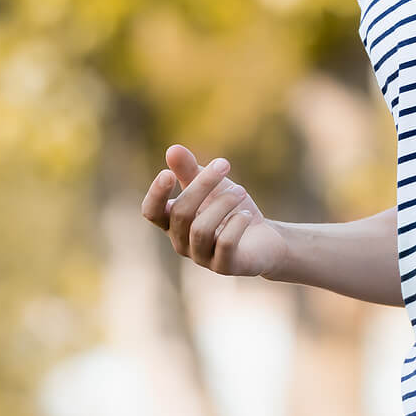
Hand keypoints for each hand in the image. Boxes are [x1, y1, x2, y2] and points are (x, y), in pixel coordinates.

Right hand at [140, 144, 287, 277]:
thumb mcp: (211, 186)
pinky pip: (225, 244)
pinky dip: (236, 223)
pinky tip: (247, 214)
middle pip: (180, 213)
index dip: (156, 194)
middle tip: (225, 164)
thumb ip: (189, 170)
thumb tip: (172, 149)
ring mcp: (202, 257)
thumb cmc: (230, 210)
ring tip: (241, 191)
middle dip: (203, 185)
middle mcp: (182, 243)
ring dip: (223, 203)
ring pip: (200, 229)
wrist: (264, 239)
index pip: (151, 212)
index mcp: (173, 223)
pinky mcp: (225, 266)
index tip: (169, 173)